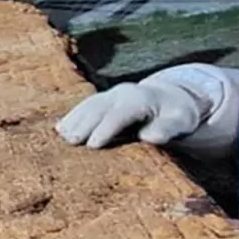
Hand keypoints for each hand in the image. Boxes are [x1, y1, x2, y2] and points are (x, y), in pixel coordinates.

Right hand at [55, 81, 205, 148]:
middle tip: (71, 142)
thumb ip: (167, 129)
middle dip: (84, 124)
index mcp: (139, 99)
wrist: (171, 98)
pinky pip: (84, 106)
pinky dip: (71, 117)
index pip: (119, 113)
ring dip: (73, 120)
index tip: (93, 145)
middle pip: (98, 108)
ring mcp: (109, 95)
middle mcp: (120, 93)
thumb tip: (149, 136)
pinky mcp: (102, 100)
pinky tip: (59, 128)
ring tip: (61, 136)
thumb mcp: (180, 121)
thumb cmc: (176, 114)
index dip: (105, 128)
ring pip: (87, 106)